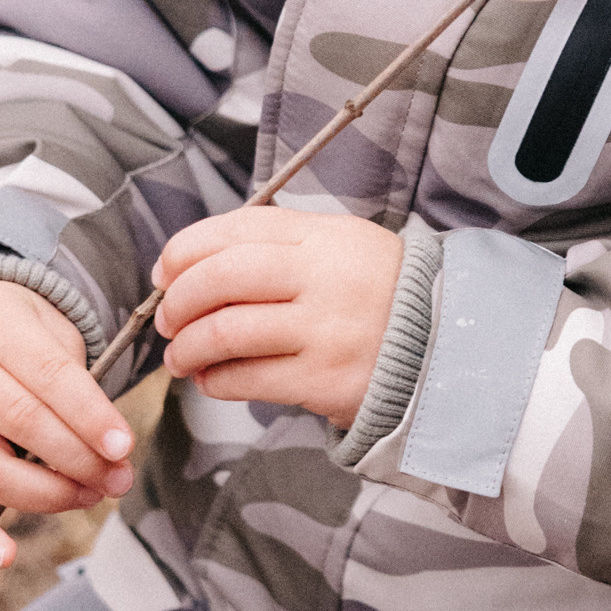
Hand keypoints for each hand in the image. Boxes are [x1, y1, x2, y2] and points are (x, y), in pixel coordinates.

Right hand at [0, 279, 136, 569]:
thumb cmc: (13, 328)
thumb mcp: (46, 325)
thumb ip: (76, 379)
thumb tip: (110, 451)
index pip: (48, 377)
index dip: (89, 415)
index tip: (123, 447)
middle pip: (21, 424)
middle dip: (79, 460)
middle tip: (119, 479)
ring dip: (46, 495)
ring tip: (88, 496)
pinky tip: (5, 557)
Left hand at [154, 207, 402, 427]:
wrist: (445, 347)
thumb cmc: (378, 295)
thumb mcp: (340, 246)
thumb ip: (278, 245)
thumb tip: (194, 265)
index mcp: (321, 236)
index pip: (235, 230)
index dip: (185, 251)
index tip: (165, 273)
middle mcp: (321, 277)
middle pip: (222, 277)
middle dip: (179, 300)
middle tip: (167, 320)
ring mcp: (323, 329)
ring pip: (227, 331)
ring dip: (188, 347)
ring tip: (181, 357)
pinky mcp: (324, 379)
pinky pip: (248, 378)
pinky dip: (216, 380)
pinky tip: (211, 379)